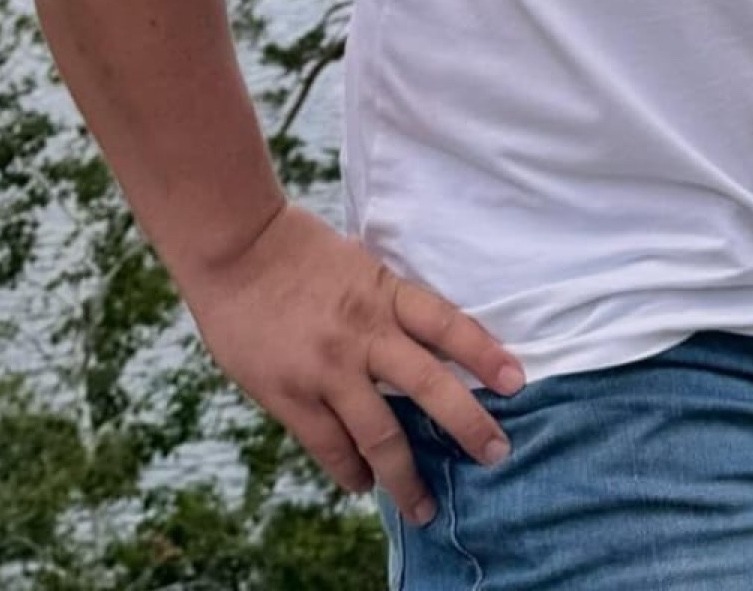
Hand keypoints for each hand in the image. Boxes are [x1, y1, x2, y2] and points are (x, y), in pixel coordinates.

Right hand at [179, 202, 524, 525]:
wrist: (236, 248)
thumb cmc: (298, 250)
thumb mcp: (358, 264)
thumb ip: (386, 303)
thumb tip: (417, 344)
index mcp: (385, 293)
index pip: (448, 324)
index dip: (485, 353)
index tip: (516, 382)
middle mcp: (364, 332)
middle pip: (428, 385)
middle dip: (467, 425)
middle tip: (495, 453)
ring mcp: (326, 368)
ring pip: (380, 433)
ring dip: (405, 476)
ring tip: (423, 506)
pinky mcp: (288, 395)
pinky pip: (329, 446)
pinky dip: (350, 471)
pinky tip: (363, 485)